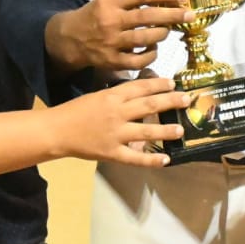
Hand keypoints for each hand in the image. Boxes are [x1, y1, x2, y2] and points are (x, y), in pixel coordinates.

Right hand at [45, 0, 193, 73]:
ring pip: (145, 39)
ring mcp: (112, 43)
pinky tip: (154, 49)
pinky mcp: (112, 61)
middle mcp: (112, 22)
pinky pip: (139, 61)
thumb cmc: (94, 15)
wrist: (70, 39)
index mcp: (110, 3)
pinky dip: (151, 55)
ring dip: (162, 34)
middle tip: (190, 14)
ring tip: (168, 30)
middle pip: (147, 17)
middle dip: (172, 15)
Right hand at [56, 76, 189, 166]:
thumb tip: (140, 95)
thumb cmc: (76, 111)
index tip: (173, 83)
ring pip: (147, 131)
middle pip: (149, 105)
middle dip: (170, 102)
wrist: (57, 130)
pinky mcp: (112, 152)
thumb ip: (118, 96)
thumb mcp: (97, 95)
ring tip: (180, 130)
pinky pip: (135, 158)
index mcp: (113, 96)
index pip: (141, 87)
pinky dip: (151, 160)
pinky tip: (165, 160)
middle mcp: (117, 112)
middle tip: (187, 100)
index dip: (159, 84)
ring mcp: (116, 134)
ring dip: (166, 130)